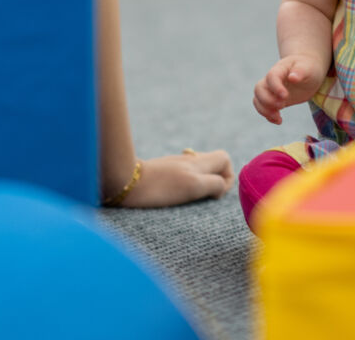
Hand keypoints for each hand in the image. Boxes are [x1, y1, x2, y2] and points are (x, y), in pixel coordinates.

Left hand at [111, 149, 233, 208]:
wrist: (127, 182)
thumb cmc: (161, 187)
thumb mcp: (193, 186)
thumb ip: (213, 183)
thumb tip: (222, 186)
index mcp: (198, 162)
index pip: (224, 159)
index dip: (227, 177)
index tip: (216, 193)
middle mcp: (189, 160)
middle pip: (212, 162)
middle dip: (215, 179)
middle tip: (206, 194)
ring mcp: (175, 164)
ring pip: (198, 169)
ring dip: (200, 182)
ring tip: (190, 196)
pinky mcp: (163, 170)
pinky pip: (183, 174)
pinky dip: (185, 183)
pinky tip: (174, 193)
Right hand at [253, 55, 325, 124]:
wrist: (307, 71)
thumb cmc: (308, 68)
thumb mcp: (308, 68)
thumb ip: (300, 71)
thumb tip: (292, 77)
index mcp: (280, 69)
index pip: (272, 76)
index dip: (275, 87)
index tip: (285, 96)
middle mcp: (271, 79)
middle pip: (259, 89)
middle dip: (267, 100)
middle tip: (282, 106)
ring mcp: (270, 90)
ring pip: (258, 99)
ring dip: (265, 110)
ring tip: (278, 118)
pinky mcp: (273, 99)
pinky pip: (263, 108)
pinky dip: (268, 116)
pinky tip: (279, 121)